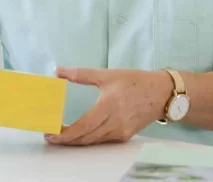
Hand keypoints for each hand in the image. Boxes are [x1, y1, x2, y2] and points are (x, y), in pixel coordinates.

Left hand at [45, 67, 171, 145]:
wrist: (162, 93)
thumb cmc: (135, 81)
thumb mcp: (107, 74)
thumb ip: (81, 74)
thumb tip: (58, 71)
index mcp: (108, 105)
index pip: (83, 126)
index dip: (66, 133)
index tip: (51, 134)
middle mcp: (115, 122)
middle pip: (86, 137)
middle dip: (67, 140)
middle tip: (51, 137)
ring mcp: (121, 131)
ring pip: (94, 141)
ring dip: (77, 141)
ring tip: (62, 136)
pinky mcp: (125, 135)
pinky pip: (104, 141)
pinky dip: (90, 139)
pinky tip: (81, 135)